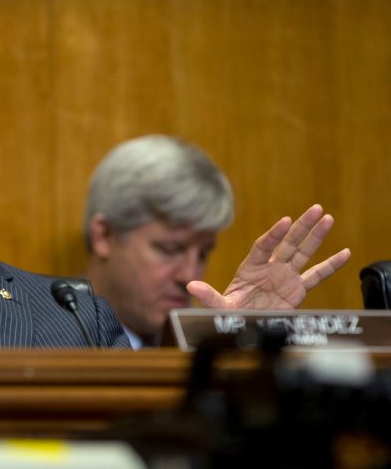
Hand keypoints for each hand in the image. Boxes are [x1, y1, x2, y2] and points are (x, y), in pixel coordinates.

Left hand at [187, 204, 350, 309]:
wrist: (244, 326)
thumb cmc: (231, 314)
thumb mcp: (219, 306)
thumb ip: (208, 295)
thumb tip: (191, 285)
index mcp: (250, 267)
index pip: (264, 246)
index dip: (274, 234)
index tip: (285, 222)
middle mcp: (270, 267)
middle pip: (288, 243)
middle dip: (301, 226)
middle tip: (316, 209)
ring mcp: (285, 276)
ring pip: (303, 253)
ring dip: (316, 237)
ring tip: (328, 218)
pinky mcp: (297, 289)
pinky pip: (316, 275)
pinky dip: (330, 265)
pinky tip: (344, 253)